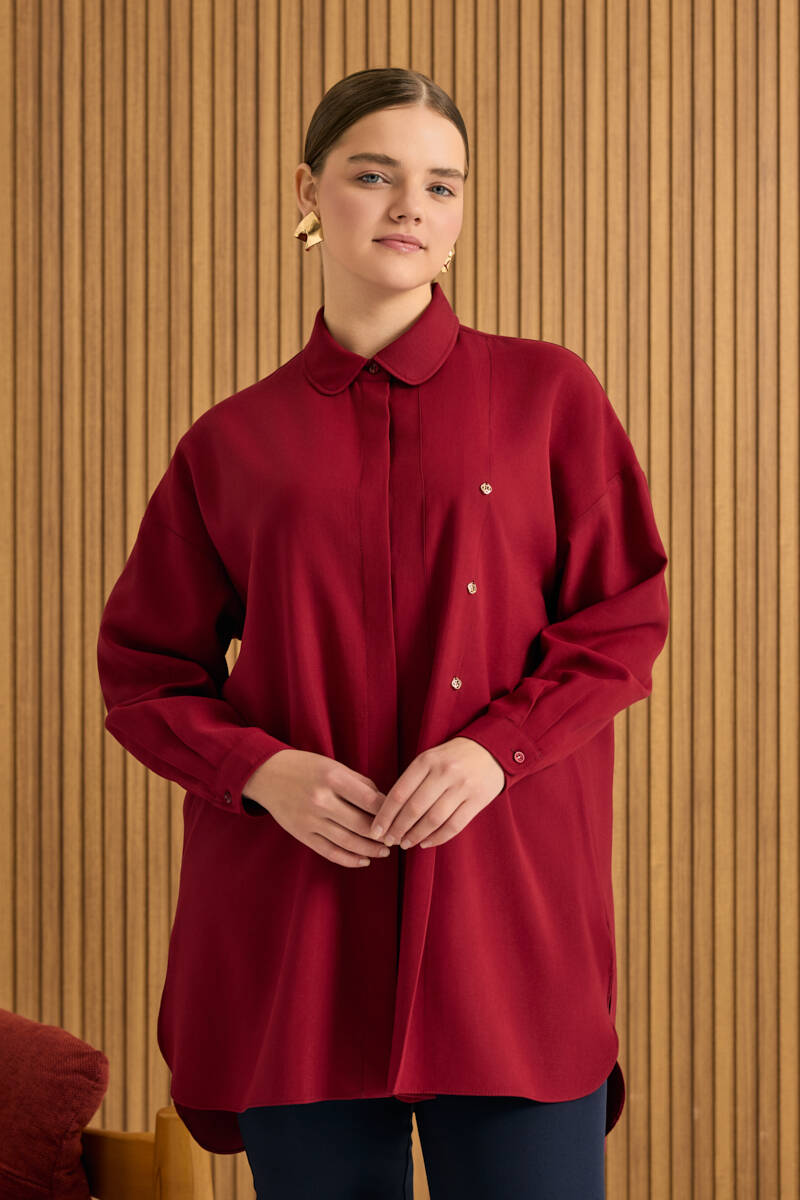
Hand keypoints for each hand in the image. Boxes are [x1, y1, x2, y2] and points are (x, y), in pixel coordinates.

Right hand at [242, 750, 390, 868]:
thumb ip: (359, 783)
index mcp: (332, 778)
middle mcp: (321, 800)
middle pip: (361, 824)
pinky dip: (349, 859)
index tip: (400, 816)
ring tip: (385, 851)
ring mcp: (310, 820)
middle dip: (383, 835)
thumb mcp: (333, 765)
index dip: (388, 811)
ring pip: (348, 842)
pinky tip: (364, 860)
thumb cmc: (305, 767)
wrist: (266, 775)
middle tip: (397, 838)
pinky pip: (330, 852)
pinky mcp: (302, 834)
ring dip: (371, 850)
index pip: (369, 800)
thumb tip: (384, 802)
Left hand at [368, 737, 505, 849]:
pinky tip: (425, 843)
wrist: (491, 749)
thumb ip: (412, 780)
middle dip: (398, 829)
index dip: (385, 815)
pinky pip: (454, 825)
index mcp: (427, 760)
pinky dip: (437, 838)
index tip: (376, 830)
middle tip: (388, 841)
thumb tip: (389, 813)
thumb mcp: (430, 758)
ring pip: (433, 819)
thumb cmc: (452, 757)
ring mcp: (462, 787)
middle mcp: (444, 772)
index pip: (399, 792)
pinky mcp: (477, 800)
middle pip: (414, 808)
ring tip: (405, 844)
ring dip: (416, 836)